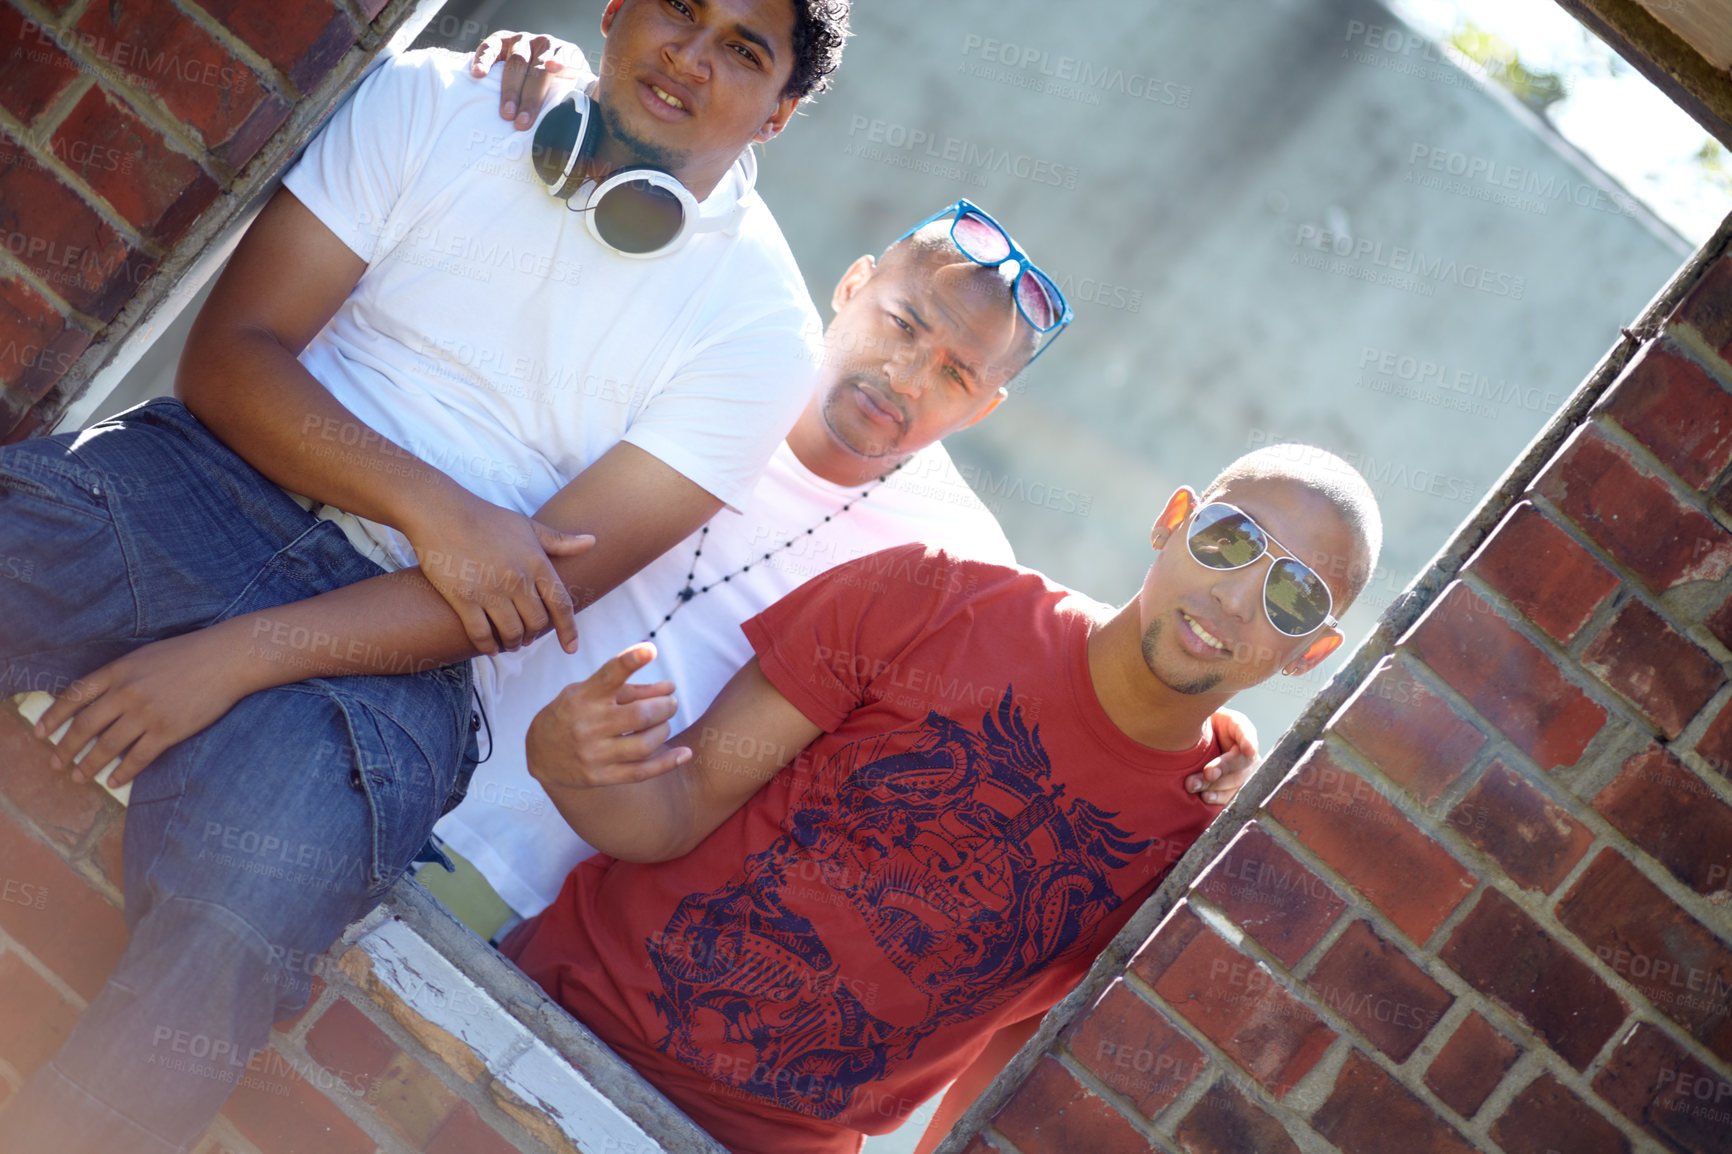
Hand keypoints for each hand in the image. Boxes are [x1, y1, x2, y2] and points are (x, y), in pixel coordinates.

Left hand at [33, 626, 262, 787]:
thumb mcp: (145, 657)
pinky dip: (123, 772)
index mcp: (118, 671)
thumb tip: (99, 697)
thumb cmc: (190, 654)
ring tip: (79, 777)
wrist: (227, 658)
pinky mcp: (167, 731)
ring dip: (89, 765)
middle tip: (55, 763)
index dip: (53, 717)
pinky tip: (114, 781)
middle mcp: (126, 693)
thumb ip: (121, 675)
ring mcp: (146, 713)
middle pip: (84, 726)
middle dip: (65, 749)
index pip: (74, 696)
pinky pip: (138, 758)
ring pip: (107, 746)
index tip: (39, 733)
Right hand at [404, 491, 594, 656]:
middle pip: (537, 623)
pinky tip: (491, 647)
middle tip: (527, 638)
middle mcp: (517, 579)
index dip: (569, 630)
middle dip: (534, 635)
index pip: (561, 605)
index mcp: (536, 562)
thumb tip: (593, 542)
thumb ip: (559, 541)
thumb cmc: (486, 518)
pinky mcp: (463, 598)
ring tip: (511, 643)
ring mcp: (489, 590)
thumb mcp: (527, 526)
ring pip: (512, 633)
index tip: (572, 648)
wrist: (441, 512)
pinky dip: (488, 646)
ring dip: (513, 643)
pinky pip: (481, 634)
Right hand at [470, 30, 586, 129]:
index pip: (567, 58)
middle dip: (530, 97)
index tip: (553, 70)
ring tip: (506, 113)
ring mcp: (523, 40)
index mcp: (568, 54)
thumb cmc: (562, 91)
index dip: (561, 62)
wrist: (541, 74)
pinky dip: (483, 59)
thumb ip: (592, 103)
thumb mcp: (581, 94)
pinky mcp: (502, 41)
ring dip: (510, 88)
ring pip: (516, 60)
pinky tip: (478, 74)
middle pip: (538, 67)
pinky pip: (490, 46)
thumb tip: (603, 129)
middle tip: (523, 122)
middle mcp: (546, 44)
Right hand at [527, 643, 690, 792]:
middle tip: (671, 703)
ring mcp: (593, 753)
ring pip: (645, 744)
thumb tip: (670, 688)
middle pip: (639, 715)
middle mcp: (588, 724)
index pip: (609, 675)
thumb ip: (629, 688)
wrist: (539, 752)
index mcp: (584, 696)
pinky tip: (684, 753)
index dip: (630, 661)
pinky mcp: (600, 776)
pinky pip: (641, 772)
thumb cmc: (573, 713)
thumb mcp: (591, 692)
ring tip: (663, 724)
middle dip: (665, 707)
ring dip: (664, 730)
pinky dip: (667, 762)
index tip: (650, 650)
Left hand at [1188, 707, 1259, 805]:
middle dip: (1223, 769)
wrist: (1190, 744)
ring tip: (1195, 786)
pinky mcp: (1233, 787)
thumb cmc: (1195, 726)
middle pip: (1241, 762)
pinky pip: (1231, 796)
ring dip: (1217, 786)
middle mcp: (1245, 749)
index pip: (1245, 731)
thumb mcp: (1198, 716)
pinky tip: (1205, 797)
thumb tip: (1186, 723)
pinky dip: (1218, 798)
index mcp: (1236, 726)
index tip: (1248, 750)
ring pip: (1237, 781)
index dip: (1248, 741)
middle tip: (1207, 773)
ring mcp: (1243, 770)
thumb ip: (1197, 716)